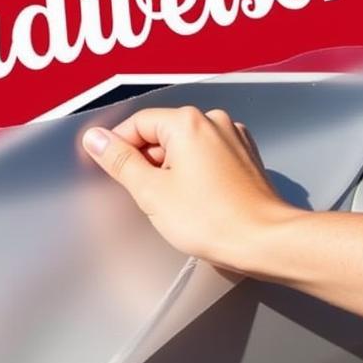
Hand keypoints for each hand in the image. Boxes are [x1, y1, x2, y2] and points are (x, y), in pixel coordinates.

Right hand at [82, 107, 295, 270]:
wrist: (266, 241)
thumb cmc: (213, 220)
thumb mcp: (151, 193)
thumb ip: (120, 161)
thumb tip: (96, 139)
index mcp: (188, 122)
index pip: (138, 123)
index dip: (119, 147)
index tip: (111, 169)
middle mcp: (213, 121)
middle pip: (162, 133)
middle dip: (148, 162)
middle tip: (147, 197)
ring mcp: (233, 137)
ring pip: (185, 146)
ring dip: (172, 169)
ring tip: (176, 204)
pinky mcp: (245, 156)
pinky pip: (208, 155)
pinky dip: (195, 172)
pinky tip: (197, 200)